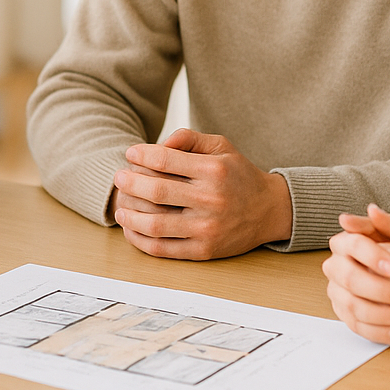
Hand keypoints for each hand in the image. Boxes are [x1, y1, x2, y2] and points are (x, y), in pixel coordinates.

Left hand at [111, 128, 291, 259]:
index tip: (130, 153)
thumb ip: (188, 138)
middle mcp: (211, 199)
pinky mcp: (204, 251)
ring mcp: (207, 228)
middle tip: (119, 177)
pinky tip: (131, 228)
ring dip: (130, 214)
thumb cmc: (239, 175)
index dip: (141, 154)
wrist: (269, 210)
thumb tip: (157, 144)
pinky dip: (140, 240)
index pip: (165, 159)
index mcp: (214, 170)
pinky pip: (163, 249)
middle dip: (129, 182)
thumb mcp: (221, 146)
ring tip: (120, 206)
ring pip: (155, 224)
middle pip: (156, 191)